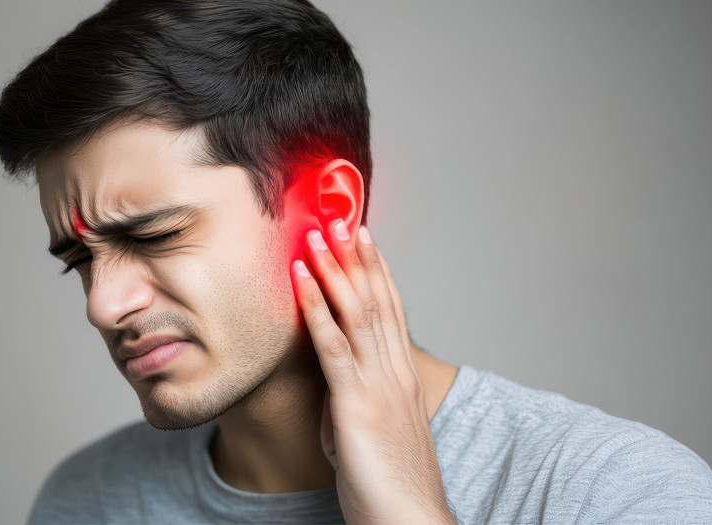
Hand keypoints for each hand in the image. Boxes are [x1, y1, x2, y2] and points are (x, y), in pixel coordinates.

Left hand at [291, 220, 455, 524]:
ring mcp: (378, 385)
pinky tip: (300, 279)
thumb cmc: (391, 489)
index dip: (377, 273)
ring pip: (357, 312)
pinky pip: (333, 345)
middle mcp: (394, 374)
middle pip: (378, 302)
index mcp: (402, 380)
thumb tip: (333, 389)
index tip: (364, 241)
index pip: (391, 313)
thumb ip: (353, 404)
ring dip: (334, 268)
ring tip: (317, 232)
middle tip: (342, 217)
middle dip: (357, 258)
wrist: (411, 522)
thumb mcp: (371, 435)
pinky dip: (315, 306)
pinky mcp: (356, 404)